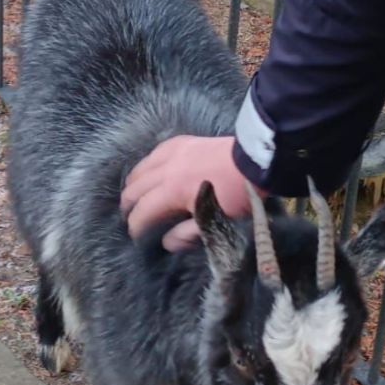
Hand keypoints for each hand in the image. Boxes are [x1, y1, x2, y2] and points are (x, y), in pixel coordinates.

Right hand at [121, 135, 254, 250]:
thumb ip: (188, 233)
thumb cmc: (238, 194)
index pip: (144, 211)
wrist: (256, 161)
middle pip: (137, 187)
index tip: (134, 235)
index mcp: (173, 190)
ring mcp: (175, 152)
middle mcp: (167, 169)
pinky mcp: (184, 141)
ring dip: (134, 182)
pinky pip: (156, 151)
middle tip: (128, 216)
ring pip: (143, 167)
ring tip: (131, 193)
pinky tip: (149, 167)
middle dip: (129, 204)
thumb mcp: (216, 220)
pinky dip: (148, 162)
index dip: (136, 225)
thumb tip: (167, 243)